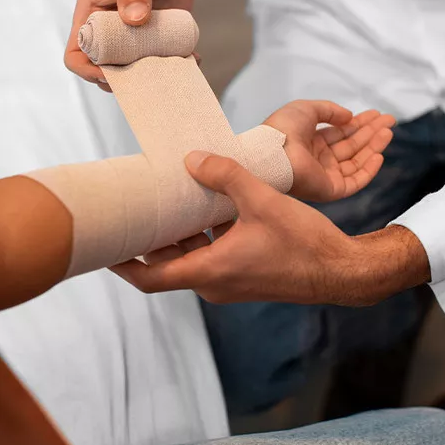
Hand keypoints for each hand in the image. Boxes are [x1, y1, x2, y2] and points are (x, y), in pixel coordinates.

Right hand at [65, 0, 201, 89]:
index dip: (88, 70)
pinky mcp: (162, 35)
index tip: (111, 73)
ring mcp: (138, 34)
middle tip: (151, 74)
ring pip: (138, 70)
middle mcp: (112, 28)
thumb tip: (134, 20)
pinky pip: (166, 60)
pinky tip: (195, 58)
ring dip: (156, 75)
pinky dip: (180, 64)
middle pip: (107, 70)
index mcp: (93, 12)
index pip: (76, 54)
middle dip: (127, 79)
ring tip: (177, 66)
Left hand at [111, 154, 429, 303]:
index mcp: (210, 271)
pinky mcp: (244, 276)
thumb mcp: (262, 200)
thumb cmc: (303, 242)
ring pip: (190, 259)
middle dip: (150, 240)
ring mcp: (229, 282)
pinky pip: (211, 257)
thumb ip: (226, 176)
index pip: (150, 277)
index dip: (122, 264)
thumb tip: (192, 160)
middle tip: (136, 210)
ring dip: (179, 235)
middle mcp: (214, 283)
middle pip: (167, 265)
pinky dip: (202, 237)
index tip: (103, 248)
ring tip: (168, 201)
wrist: (340, 270)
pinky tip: (208, 207)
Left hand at [264, 100, 394, 201]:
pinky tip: (379, 155)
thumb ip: (330, 110)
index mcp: (309, 141)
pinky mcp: (330, 190)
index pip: (340, 133)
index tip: (377, 114)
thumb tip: (349, 116)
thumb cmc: (283, 130)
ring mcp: (324, 175)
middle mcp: (318, 159)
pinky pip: (354, 181)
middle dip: (371, 132)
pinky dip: (368, 170)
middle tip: (390, 120)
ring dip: (373, 147)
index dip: (359, 123)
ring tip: (388, 132)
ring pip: (356, 161)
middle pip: (351, 145)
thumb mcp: (306, 109)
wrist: (272, 154)